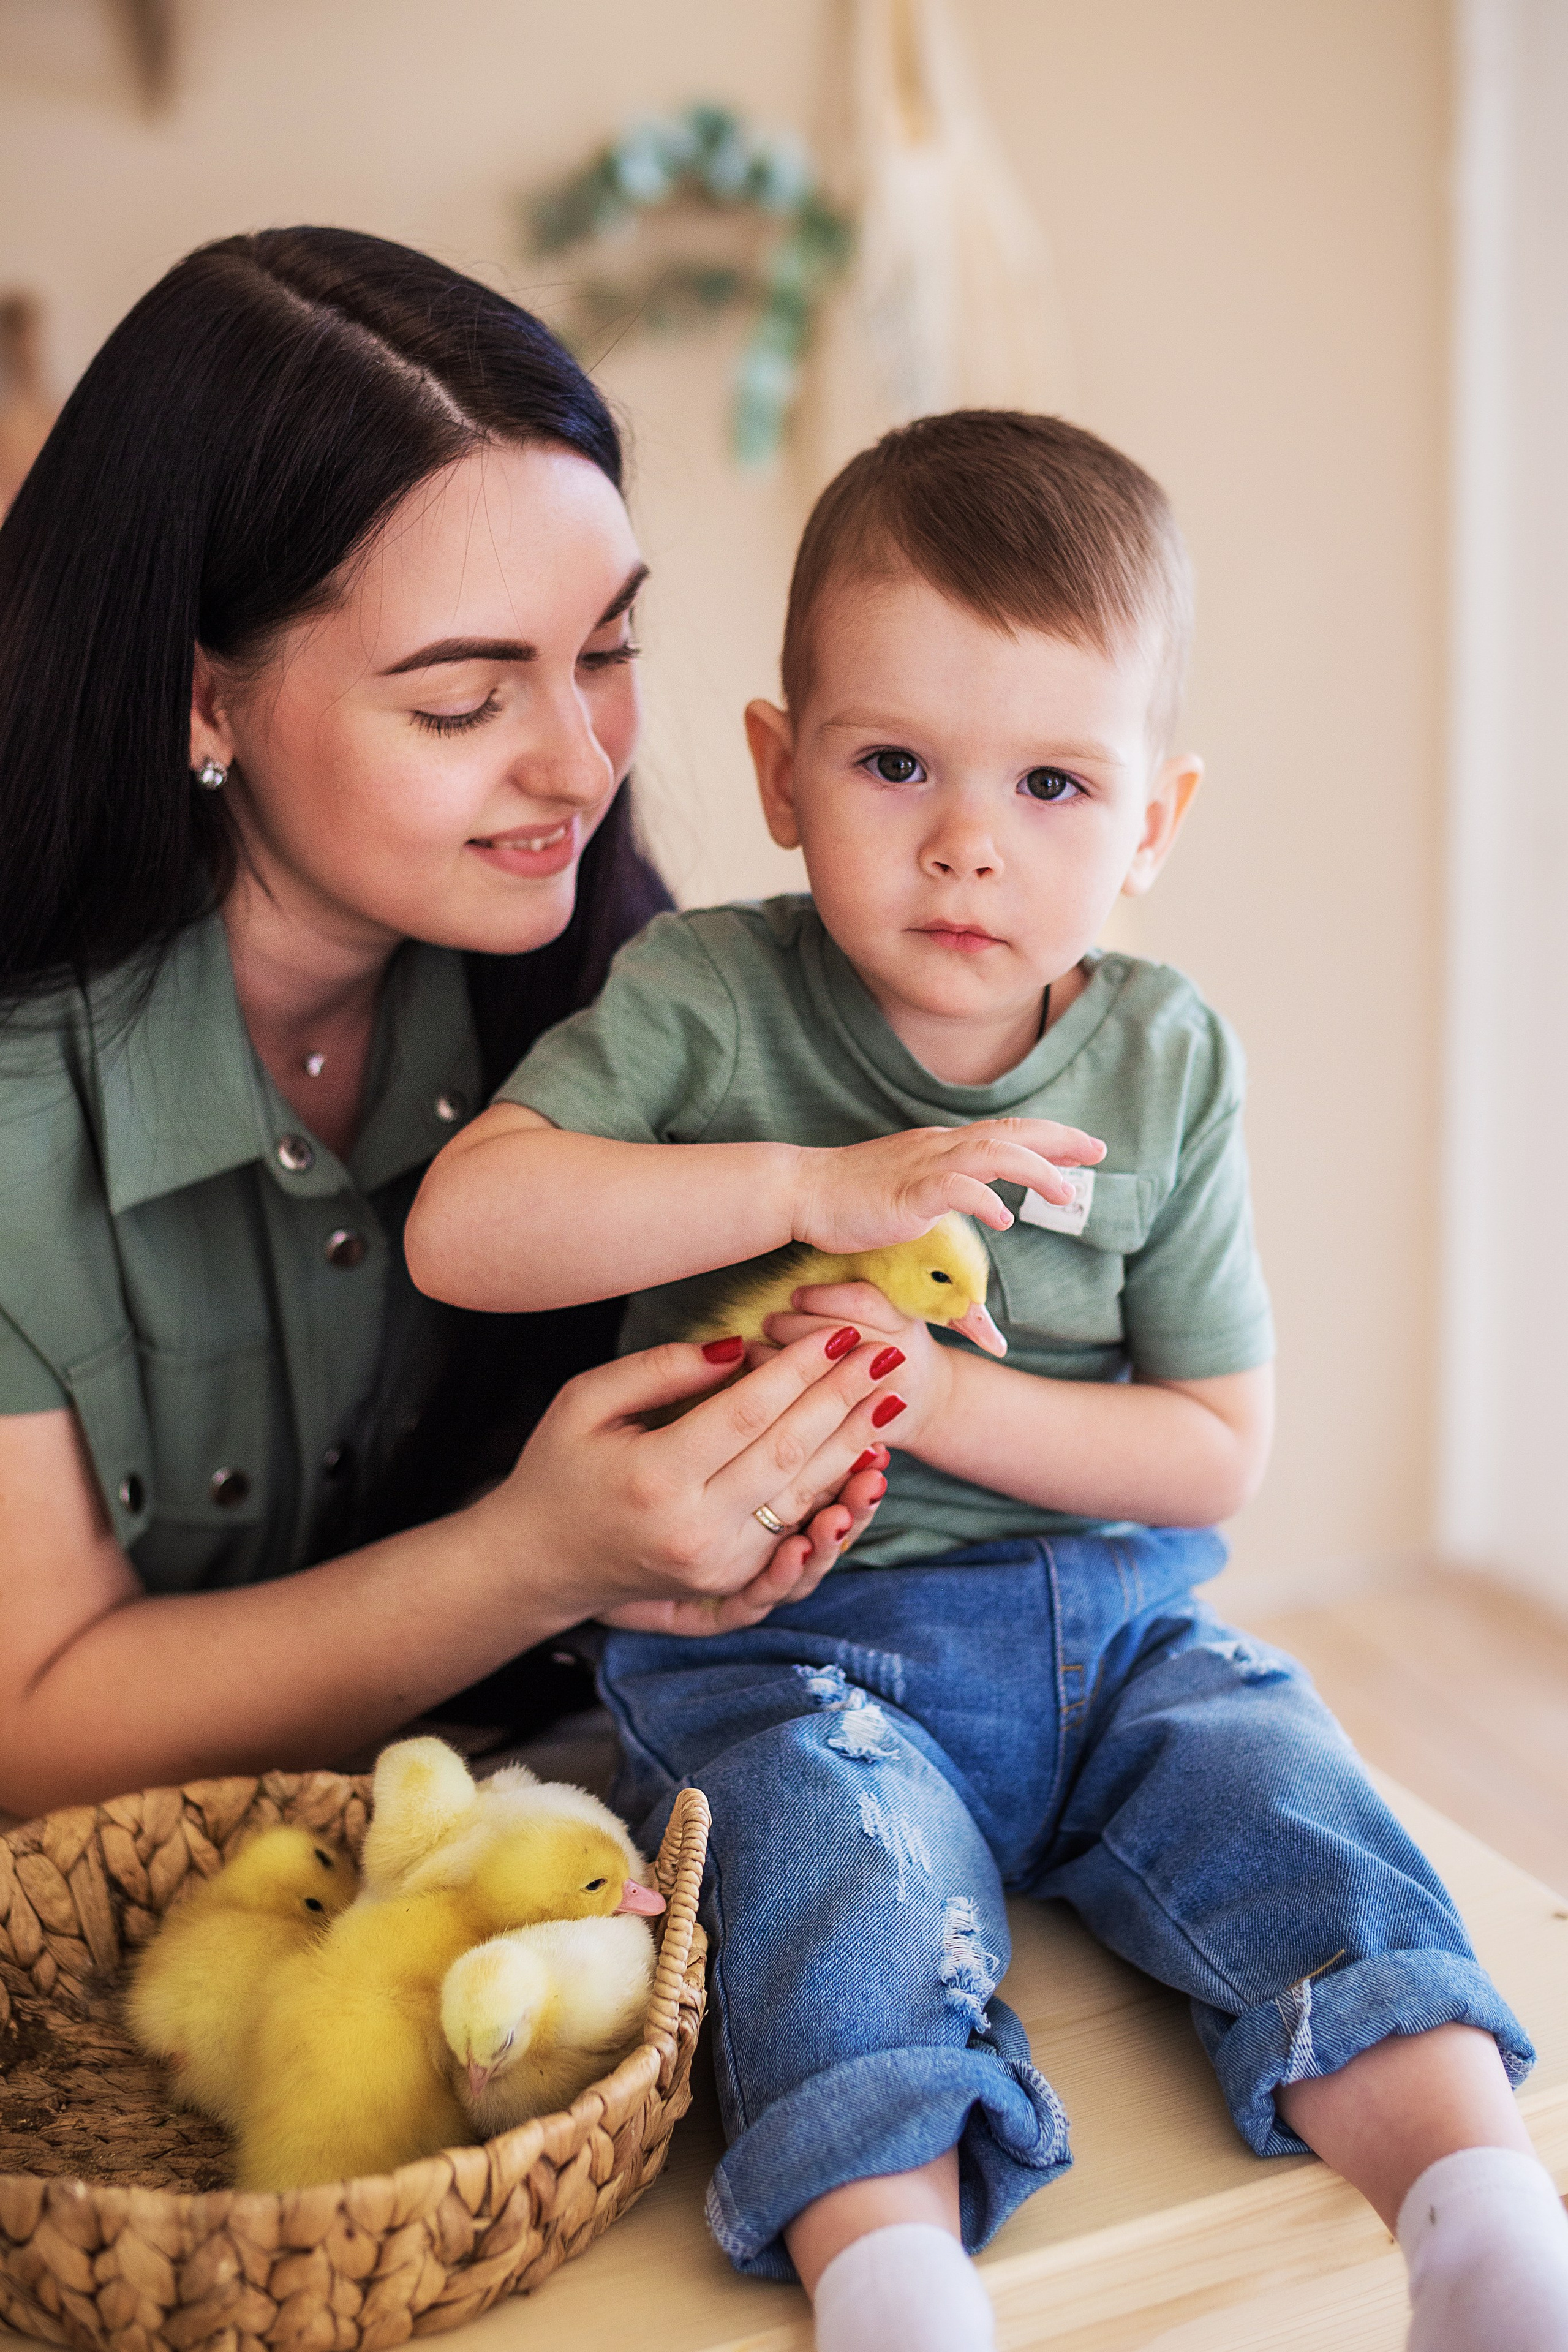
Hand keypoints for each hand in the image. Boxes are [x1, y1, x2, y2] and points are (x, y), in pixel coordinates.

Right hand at [482, 1324, 906, 1624]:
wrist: (537, 1561)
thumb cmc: (558, 1469)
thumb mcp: (585, 1401)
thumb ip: (661, 1369)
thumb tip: (739, 1344)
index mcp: (655, 1477)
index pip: (748, 1413)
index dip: (800, 1370)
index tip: (840, 1333)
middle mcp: (693, 1529)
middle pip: (788, 1453)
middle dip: (843, 1399)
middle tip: (886, 1356)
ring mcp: (716, 1563)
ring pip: (804, 1496)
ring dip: (853, 1444)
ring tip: (889, 1398)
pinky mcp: (728, 1583)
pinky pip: (795, 1530)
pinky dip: (834, 1493)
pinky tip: (863, 1459)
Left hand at [764, 1282, 956, 1450]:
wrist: (929, 1405)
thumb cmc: (898, 1347)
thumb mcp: (896, 1313)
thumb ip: (860, 1295)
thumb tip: (805, 1272)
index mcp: (906, 1326)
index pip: (864, 1303)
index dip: (824, 1297)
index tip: (797, 1296)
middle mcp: (900, 1364)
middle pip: (839, 1338)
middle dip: (796, 1327)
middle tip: (770, 1320)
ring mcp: (881, 1401)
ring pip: (820, 1378)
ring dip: (778, 1359)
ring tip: (755, 1345)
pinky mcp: (859, 1434)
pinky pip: (810, 1414)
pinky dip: (778, 1393)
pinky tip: (757, 1379)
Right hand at [790, 1118, 1104, 1254]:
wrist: (802, 1191)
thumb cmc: (850, 1198)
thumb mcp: (909, 1190)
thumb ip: (942, 1191)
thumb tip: (969, 1201)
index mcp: (942, 1148)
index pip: (1006, 1133)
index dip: (1050, 1137)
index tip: (1087, 1147)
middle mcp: (939, 1148)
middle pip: (1010, 1133)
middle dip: (1059, 1141)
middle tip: (1098, 1151)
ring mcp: (923, 1167)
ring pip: (991, 1154)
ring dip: (1034, 1170)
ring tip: (1064, 1193)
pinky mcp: (906, 1193)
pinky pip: (954, 1189)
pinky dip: (984, 1200)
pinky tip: (1004, 1220)